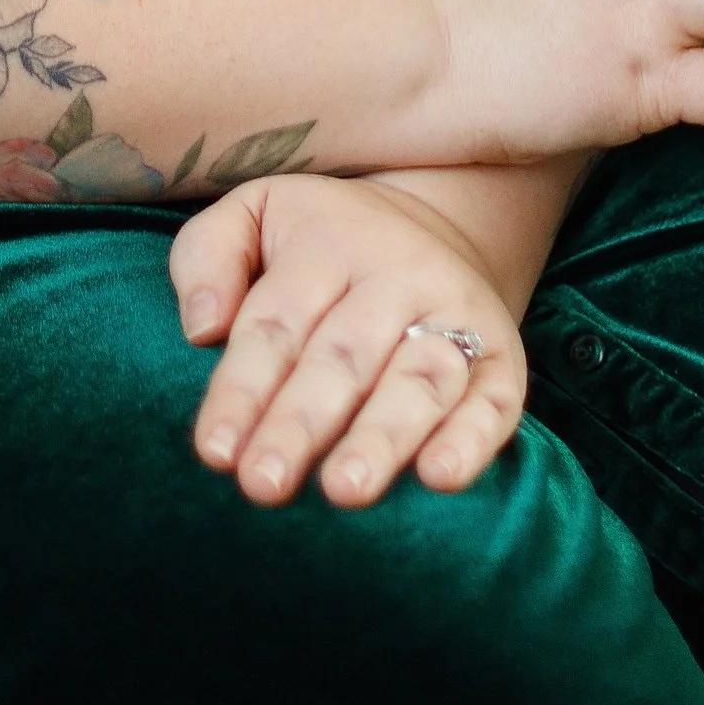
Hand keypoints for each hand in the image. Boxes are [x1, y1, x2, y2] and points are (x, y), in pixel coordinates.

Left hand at [172, 173, 526, 510]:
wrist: (438, 223)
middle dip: (300, 424)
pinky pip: (494, 400)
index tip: (215, 451)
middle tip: (262, 484)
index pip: (276, 324)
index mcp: (327, 242)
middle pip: (343, 358)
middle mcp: (397, 275)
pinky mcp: (502, 357)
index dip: (242, 389)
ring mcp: (455, 315)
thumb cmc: (318, 240)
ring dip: (382, 438)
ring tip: (344, 490)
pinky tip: (441, 479)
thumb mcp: (255, 214)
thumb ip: (208, 256)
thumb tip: (201, 329)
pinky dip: (471, 440)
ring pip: (418, 380)